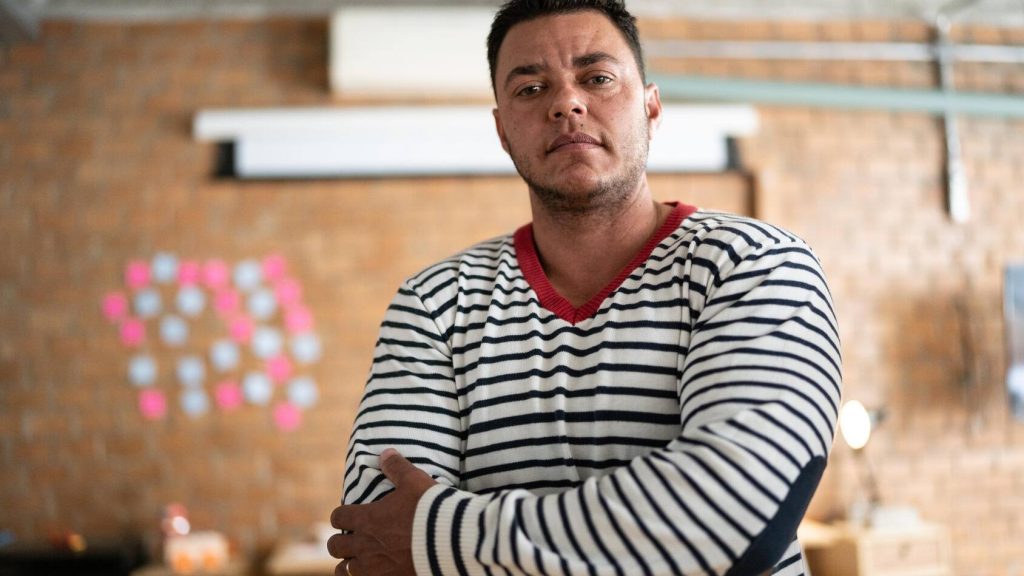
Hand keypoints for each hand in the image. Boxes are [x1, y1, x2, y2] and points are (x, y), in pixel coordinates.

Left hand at [328, 448, 437, 575]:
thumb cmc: (430, 509)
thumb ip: (397, 467)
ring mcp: (375, 567)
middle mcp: (365, 545)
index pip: (338, 517)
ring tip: (356, 562)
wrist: (450, 541)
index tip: (347, 515)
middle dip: (339, 542)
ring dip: (348, 564)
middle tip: (349, 539)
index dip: (340, 515)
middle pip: (335, 546)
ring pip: (345, 570)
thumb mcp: (414, 481)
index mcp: (367, 519)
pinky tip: (373, 573)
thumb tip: (385, 452)